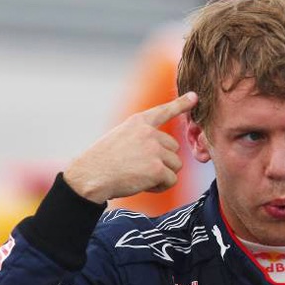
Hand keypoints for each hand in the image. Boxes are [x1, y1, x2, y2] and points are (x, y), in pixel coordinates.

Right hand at [64, 92, 197, 203]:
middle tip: (140, 169)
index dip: (181, 104)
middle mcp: (149, 132)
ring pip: (176, 165)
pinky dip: (161, 187)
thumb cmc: (101, 162)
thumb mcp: (121, 138)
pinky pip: (172, 180)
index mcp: (138, 122)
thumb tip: (165, 150)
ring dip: (163, 175)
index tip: (194, 97)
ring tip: (141, 177)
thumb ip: (142, 138)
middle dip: (163, 161)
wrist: (90, 176)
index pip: (164, 110)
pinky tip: (144, 185)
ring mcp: (155, 150)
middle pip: (174, 149)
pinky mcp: (158, 168)